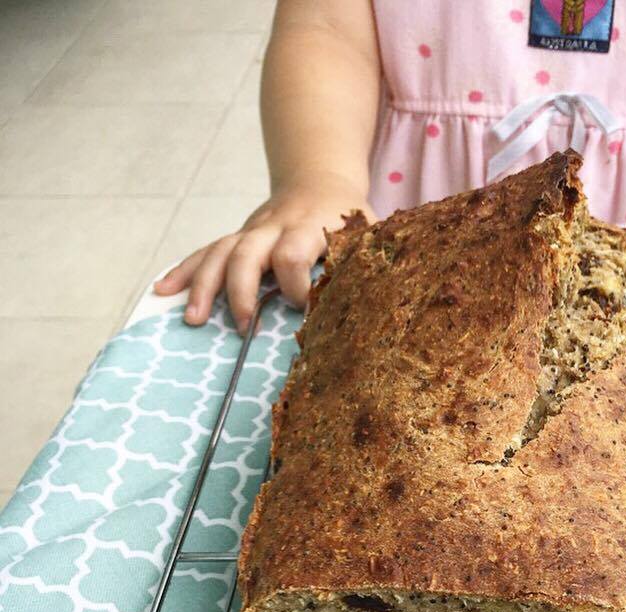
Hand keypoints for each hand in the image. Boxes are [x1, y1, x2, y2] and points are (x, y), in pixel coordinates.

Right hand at [154, 173, 372, 332]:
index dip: (295, 285)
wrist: (320, 180)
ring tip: (192, 320)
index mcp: (309, 227)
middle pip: (246, 254)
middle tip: (245, 328)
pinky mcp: (238, 238)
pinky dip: (183, 271)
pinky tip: (162, 292)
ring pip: (219, 253)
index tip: (303, 308)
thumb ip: (367, 262)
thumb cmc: (349, 218)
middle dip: (241, 292)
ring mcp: (251, 231)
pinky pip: (205, 252)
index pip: (292, 255)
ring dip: (202, 286)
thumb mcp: (367, 235)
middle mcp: (274, 227)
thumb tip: (374, 301)